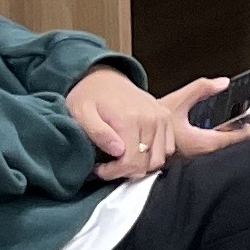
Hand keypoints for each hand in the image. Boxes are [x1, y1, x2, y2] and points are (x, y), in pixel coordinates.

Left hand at [68, 69, 244, 180]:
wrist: (103, 77)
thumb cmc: (89, 96)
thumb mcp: (81, 113)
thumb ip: (98, 132)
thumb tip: (117, 151)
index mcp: (129, 119)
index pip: (132, 161)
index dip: (115, 172)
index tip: (100, 169)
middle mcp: (151, 118)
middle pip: (148, 162)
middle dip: (127, 170)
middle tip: (109, 165)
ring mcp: (161, 117)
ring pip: (160, 158)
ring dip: (142, 164)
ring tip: (122, 159)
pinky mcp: (166, 117)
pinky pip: (168, 147)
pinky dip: (154, 155)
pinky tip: (136, 151)